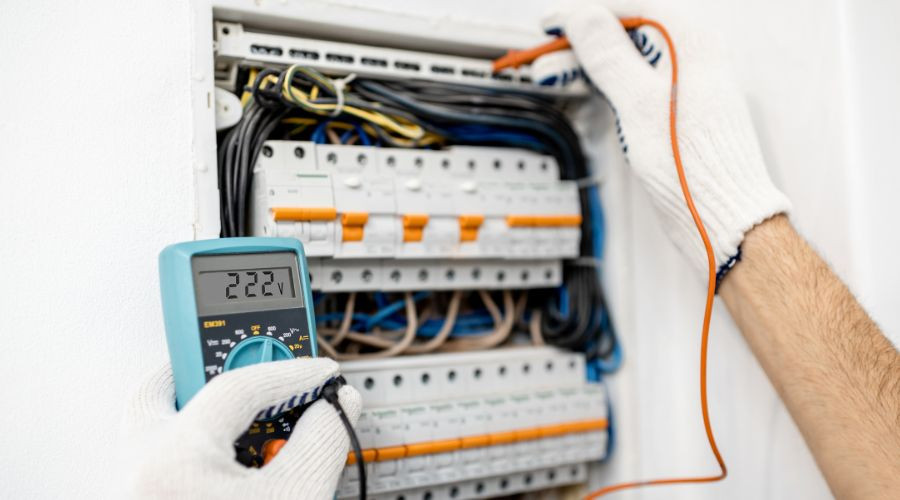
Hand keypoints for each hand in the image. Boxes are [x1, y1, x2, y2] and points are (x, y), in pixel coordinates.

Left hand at [120, 358, 360, 499]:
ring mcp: (130, 493)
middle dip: (213, 367)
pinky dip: (195, 448)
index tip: (321, 373)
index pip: (237, 386)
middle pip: (163, 388)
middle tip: (252, 355)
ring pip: (155, 427)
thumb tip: (333, 407)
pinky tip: (228, 460)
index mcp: (169, 462)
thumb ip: (321, 442)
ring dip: (199, 408)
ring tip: (246, 412)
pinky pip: (159, 462)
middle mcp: (136, 473)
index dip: (291, 373)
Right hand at [539, 0, 789, 273]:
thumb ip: (610, 56)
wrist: (726, 219)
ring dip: (590, 64)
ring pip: (629, 59)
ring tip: (555, 75)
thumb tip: (582, 17)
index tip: (551, 24)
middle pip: (629, 33)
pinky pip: (637, 83)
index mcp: (695, 44)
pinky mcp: (678, 111)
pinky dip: (608, 85)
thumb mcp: (640, 105)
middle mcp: (696, 58)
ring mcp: (687, 85)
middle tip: (545, 56)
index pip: (632, 9)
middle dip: (583, 41)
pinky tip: (588, 89)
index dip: (585, 13)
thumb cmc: (696, 171)